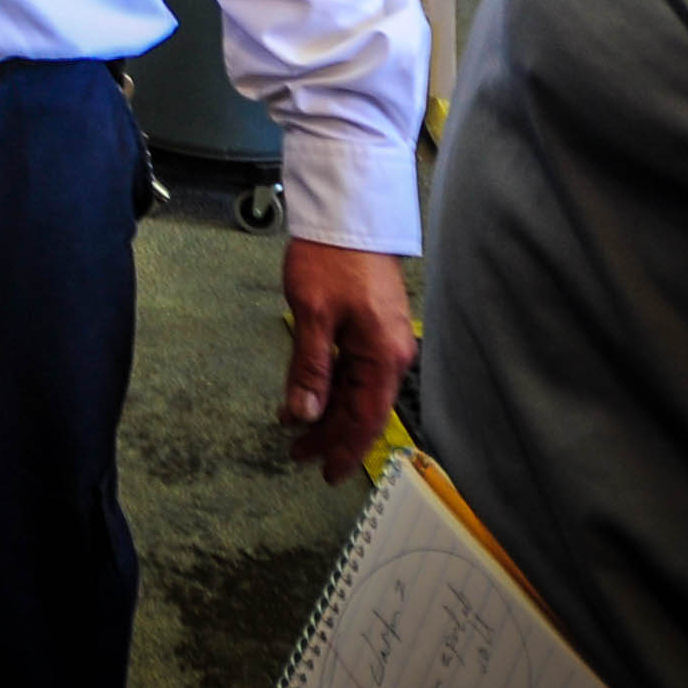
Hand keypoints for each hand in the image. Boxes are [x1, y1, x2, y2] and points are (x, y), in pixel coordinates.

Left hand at [281, 238, 414, 482]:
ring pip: (356, 390)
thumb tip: (304, 414)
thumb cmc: (332, 258)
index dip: (345, 450)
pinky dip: (332, 385)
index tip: (326, 473)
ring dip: (328, 409)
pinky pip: (355, 369)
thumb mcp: (312, 314)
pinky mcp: (374, 328)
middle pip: (361, 408)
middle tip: (296, 453)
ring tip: (296, 427)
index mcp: (383, 357)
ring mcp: (384, 341)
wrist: (349, 214)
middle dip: (329, 433)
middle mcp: (391, 354)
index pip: (365, 420)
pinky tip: (310, 393)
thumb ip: (309, 368)